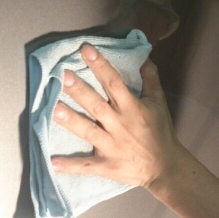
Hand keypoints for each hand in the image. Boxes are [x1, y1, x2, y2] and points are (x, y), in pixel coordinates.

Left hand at [50, 44, 181, 188]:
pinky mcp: (106, 165)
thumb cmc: (160, 132)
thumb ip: (151, 80)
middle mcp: (120, 125)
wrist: (165, 167)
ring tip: (54, 109)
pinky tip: (53, 163)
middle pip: (97, 105)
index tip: (86, 49)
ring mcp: (111, 147)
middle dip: (80, 91)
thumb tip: (143, 58)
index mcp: (132, 108)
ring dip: (71, 121)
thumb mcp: (159, 103)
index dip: (101, 65)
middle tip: (64, 76)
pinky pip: (86, 166)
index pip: (114, 83)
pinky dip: (70, 166)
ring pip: (88, 132)